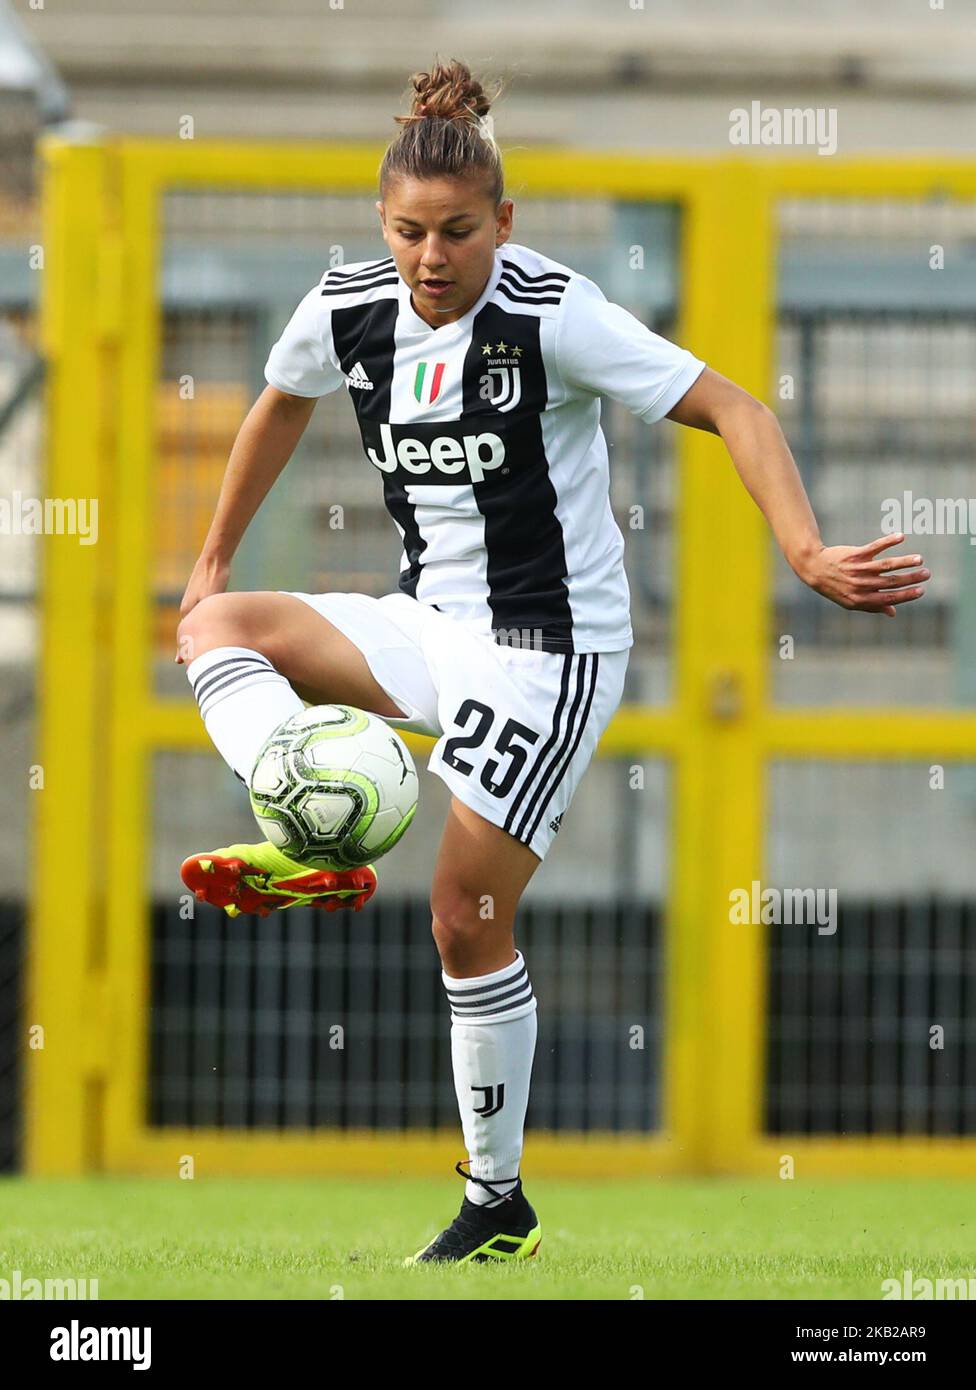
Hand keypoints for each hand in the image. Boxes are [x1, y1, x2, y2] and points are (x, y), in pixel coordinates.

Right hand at [175, 551, 229, 661]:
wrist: (214, 559)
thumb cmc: (214, 577)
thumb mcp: (213, 596)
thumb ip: (209, 612)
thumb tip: (211, 626)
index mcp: (188, 610)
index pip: (185, 635)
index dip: (183, 649)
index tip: (180, 662)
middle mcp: (188, 608)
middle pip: (188, 632)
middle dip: (188, 646)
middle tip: (189, 662)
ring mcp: (193, 602)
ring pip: (194, 625)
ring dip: (196, 637)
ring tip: (198, 651)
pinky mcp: (201, 598)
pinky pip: (201, 617)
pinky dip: (202, 627)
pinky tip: (207, 631)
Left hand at [798, 533, 929, 617]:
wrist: (814, 569)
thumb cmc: (835, 587)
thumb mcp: (851, 601)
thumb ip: (873, 606)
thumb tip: (893, 612)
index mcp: (861, 599)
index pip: (888, 598)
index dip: (906, 595)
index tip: (921, 591)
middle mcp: (860, 585)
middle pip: (890, 582)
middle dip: (910, 579)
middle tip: (926, 574)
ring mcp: (857, 569)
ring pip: (885, 566)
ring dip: (904, 562)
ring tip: (920, 559)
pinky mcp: (854, 554)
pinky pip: (874, 547)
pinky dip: (888, 541)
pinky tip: (901, 537)